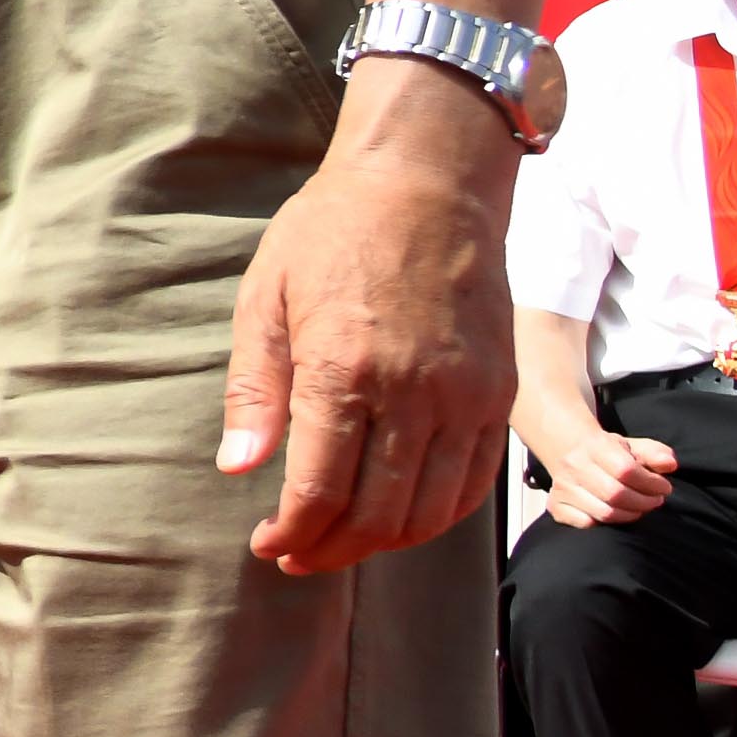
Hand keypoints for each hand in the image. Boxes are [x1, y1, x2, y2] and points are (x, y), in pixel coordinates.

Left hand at [226, 75, 518, 572]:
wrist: (429, 182)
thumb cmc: (333, 231)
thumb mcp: (266, 296)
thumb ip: (254, 389)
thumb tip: (238, 469)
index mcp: (343, 369)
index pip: (318, 490)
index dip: (291, 532)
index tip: (267, 546)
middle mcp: (412, 392)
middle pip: (376, 514)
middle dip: (331, 549)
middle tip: (298, 555)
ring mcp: (465, 396)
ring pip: (429, 511)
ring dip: (383, 543)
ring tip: (343, 542)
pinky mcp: (498, 394)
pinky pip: (475, 483)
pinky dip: (438, 517)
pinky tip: (401, 518)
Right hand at [523, 403, 676, 527]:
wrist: (569, 449)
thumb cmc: (607, 451)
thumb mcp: (632, 446)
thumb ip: (654, 453)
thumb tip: (670, 464)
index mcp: (595, 446)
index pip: (626, 470)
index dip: (651, 483)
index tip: (664, 487)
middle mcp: (574, 466)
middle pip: (615, 494)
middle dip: (644, 502)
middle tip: (655, 500)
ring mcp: (563, 487)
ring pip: (603, 512)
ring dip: (630, 515)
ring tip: (640, 508)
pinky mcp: (555, 504)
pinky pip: (584, 523)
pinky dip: (605, 524)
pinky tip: (615, 513)